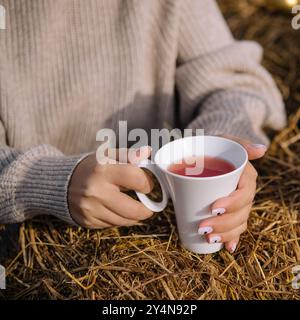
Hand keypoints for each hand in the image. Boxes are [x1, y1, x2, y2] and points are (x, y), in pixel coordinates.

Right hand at [68, 147, 153, 227]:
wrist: (59, 183)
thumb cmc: (90, 167)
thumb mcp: (106, 156)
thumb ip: (128, 154)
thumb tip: (147, 152)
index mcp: (103, 170)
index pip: (136, 179)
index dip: (147, 182)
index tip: (147, 184)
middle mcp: (96, 191)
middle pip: (133, 209)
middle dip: (146, 209)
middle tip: (148, 205)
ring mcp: (91, 209)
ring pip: (125, 221)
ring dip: (135, 216)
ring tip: (135, 207)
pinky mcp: (88, 221)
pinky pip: (113, 225)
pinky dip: (120, 219)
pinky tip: (118, 210)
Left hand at [198, 136, 266, 252]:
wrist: (206, 151)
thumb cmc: (215, 146)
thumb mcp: (224, 140)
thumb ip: (241, 144)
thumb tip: (261, 150)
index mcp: (246, 177)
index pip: (245, 193)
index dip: (232, 203)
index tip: (213, 208)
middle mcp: (244, 192)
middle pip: (241, 212)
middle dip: (224, 224)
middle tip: (203, 227)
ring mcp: (238, 203)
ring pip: (239, 222)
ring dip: (227, 234)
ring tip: (209, 238)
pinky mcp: (229, 210)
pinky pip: (236, 227)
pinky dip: (233, 238)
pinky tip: (228, 247)